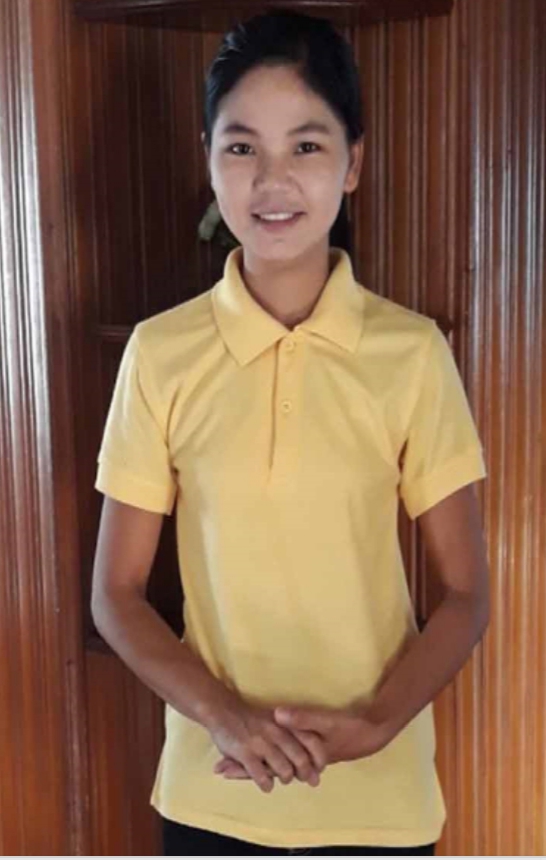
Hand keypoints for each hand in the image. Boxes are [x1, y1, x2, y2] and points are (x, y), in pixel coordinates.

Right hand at [206, 696, 327, 792]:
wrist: (223, 710)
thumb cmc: (253, 718)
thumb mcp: (275, 718)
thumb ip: (290, 732)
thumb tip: (309, 750)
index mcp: (284, 722)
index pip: (310, 740)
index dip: (319, 757)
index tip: (321, 768)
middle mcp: (275, 731)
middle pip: (300, 759)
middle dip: (306, 773)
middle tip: (306, 780)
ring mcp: (260, 742)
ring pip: (283, 769)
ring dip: (286, 778)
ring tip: (284, 780)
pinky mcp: (245, 753)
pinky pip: (261, 775)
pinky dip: (266, 784)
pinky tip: (267, 786)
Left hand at [214, 703, 392, 780]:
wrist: (373, 731)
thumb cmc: (350, 728)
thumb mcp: (326, 721)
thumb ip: (302, 719)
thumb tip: (276, 716)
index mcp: (301, 758)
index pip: (266, 767)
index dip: (245, 767)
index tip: (223, 768)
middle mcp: (300, 763)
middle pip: (265, 769)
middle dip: (243, 768)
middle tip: (219, 768)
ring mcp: (304, 758)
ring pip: (273, 765)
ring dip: (253, 764)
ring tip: (231, 763)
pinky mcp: (309, 751)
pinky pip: (283, 758)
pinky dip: (269, 757)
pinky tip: (263, 753)